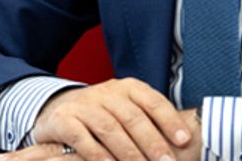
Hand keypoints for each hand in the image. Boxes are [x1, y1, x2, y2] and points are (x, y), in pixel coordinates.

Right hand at [0, 78, 197, 160]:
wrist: (56, 111)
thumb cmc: (102, 116)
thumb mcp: (126, 111)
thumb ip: (149, 122)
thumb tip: (184, 142)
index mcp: (127, 87)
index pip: (152, 101)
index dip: (169, 120)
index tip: (184, 140)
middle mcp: (106, 92)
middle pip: (132, 117)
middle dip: (152, 142)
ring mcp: (83, 104)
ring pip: (109, 127)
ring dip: (128, 151)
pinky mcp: (63, 119)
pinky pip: (81, 136)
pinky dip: (96, 153)